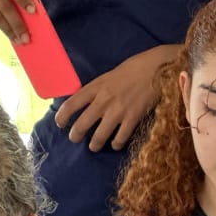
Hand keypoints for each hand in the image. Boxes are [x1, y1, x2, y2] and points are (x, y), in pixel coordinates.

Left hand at [55, 44, 177, 151]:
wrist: (156, 69)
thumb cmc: (133, 69)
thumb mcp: (108, 76)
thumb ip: (97, 90)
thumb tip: (87, 102)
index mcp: (95, 87)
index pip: (71, 104)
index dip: (62, 116)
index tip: (59, 123)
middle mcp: (103, 100)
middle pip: (82, 124)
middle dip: (75, 135)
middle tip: (74, 139)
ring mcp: (118, 111)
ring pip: (100, 135)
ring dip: (94, 144)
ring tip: (94, 147)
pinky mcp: (133, 118)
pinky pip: (121, 137)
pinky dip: (116, 143)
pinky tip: (115, 145)